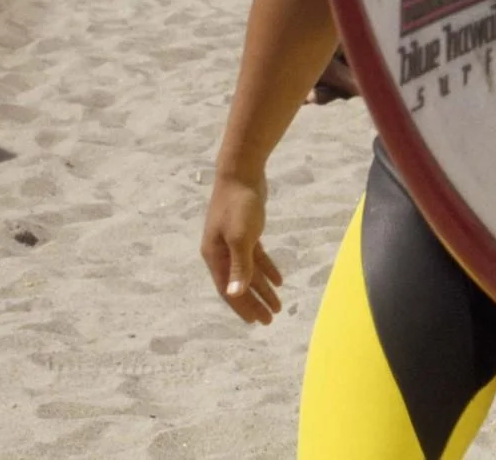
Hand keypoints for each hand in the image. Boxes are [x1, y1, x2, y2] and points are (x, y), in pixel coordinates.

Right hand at [201, 170, 283, 324]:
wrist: (242, 174)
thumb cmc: (239, 205)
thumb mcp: (241, 237)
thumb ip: (240, 265)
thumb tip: (235, 294)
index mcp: (215, 256)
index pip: (228, 290)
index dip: (243, 307)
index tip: (256, 322)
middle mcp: (221, 252)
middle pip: (239, 284)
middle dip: (255, 303)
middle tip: (270, 319)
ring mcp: (232, 242)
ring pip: (249, 272)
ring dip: (263, 289)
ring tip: (278, 305)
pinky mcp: (246, 231)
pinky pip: (256, 257)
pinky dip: (267, 269)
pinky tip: (279, 281)